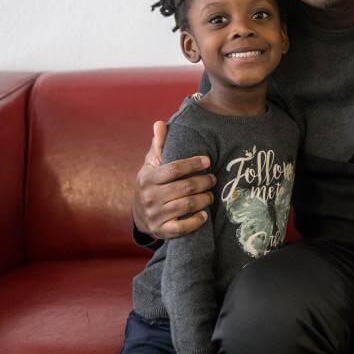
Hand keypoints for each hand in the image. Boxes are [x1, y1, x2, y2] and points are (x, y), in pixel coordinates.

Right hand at [133, 121, 215, 239]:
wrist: (139, 214)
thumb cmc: (151, 183)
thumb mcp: (151, 164)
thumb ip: (158, 145)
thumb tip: (160, 123)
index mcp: (148, 178)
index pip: (174, 169)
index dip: (193, 164)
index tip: (208, 160)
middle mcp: (150, 197)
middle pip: (185, 187)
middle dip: (204, 182)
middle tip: (213, 178)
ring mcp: (156, 215)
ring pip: (187, 206)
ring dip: (204, 199)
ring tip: (211, 194)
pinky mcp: (162, 230)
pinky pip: (182, 228)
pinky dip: (196, 221)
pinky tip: (204, 215)